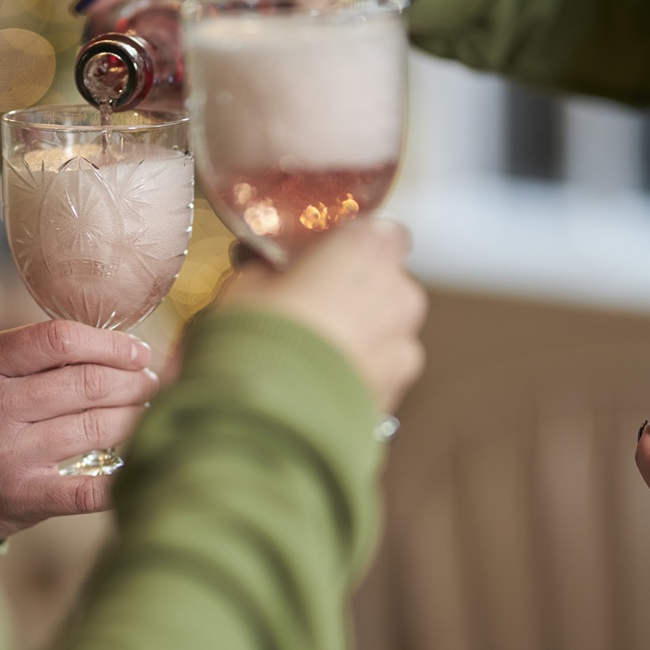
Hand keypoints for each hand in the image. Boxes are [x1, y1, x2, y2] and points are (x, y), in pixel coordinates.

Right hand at [0, 321, 158, 539]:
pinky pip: (88, 489)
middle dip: (133, 380)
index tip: (137, 351)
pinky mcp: (23, 497)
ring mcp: (7, 455)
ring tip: (146, 411)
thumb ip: (37, 354)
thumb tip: (118, 348)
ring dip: (135, 417)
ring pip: (96, 428)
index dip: (110, 343)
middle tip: (149, 382)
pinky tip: (142, 460)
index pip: (60, 340)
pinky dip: (124, 475)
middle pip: (88, 384)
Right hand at [220, 219, 426, 413]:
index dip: (353, 247)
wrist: (269, 416)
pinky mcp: (397, 393)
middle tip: (310, 311)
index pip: (382, 233)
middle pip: (386, 284)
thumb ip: (269, 270)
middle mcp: (399, 293)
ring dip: (360, 338)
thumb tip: (265, 272)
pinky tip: (319, 386)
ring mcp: (404, 348)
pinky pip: (378, 374)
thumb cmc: (256, 337)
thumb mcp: (245, 286)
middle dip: (356, 295)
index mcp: (368, 250)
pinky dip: (357, 376)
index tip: (324, 261)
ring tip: (312, 357)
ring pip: (386, 332)